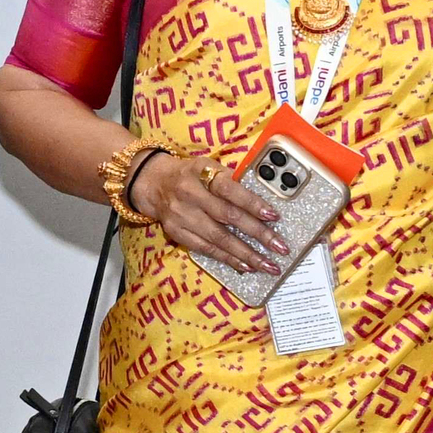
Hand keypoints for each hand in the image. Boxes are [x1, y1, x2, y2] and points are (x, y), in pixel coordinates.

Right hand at [125, 150, 290, 276]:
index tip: (273, 216)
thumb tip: (261, 202)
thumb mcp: (208, 166)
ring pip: (218, 239)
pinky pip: (207, 249)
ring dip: (246, 254)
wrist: (153, 183)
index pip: (229, 190)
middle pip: (227, 217)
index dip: (252, 203)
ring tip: (267, 264)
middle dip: (257, 234)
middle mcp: (189, 195)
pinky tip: (245, 265)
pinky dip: (228, 259)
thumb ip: (230, 180)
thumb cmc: (189, 174)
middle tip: (279, 247)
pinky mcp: (177, 233)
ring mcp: (182, 216)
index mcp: (200, 173)